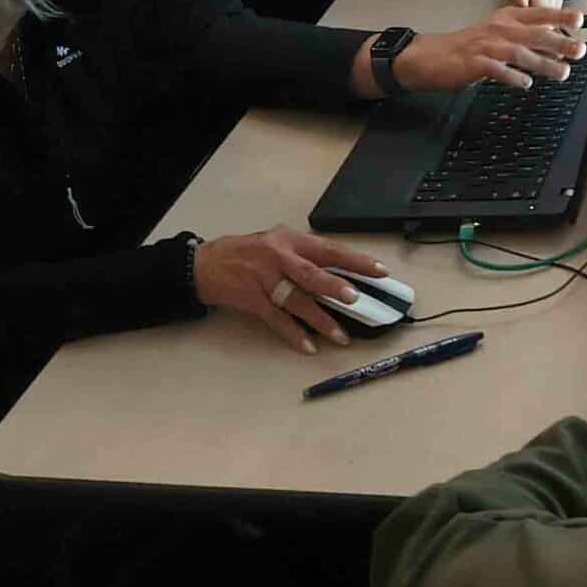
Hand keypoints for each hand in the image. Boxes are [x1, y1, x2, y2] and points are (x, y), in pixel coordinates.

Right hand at [193, 227, 388, 354]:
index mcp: (291, 241)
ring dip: (319, 320)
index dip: (356, 260)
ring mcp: (265, 279)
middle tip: (355, 298)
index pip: (329, 249)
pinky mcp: (252, 300)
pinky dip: (293, 334)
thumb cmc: (249, 253)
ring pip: (296, 301)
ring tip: (340, 336)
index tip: (380, 270)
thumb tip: (345, 274)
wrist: (207, 265)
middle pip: (311, 272)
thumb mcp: (279, 243)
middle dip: (334, 286)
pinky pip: (277, 320)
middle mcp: (279, 257)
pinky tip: (309, 346)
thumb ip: (308, 256)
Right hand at [392, 6, 586, 92]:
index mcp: (506, 19)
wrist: (434, 56)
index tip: (580, 18)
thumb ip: (529, 42)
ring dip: (542, 64)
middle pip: (533, 34)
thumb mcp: (501, 36)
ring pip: (519, 53)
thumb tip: (559, 50)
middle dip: (559, 41)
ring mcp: (486, 46)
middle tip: (579, 50)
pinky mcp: (474, 63)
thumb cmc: (471, 47)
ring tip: (562, 73)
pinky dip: (512, 77)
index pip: (537, 15)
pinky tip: (525, 84)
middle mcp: (498, 29)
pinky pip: (496, 70)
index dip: (559, 15)